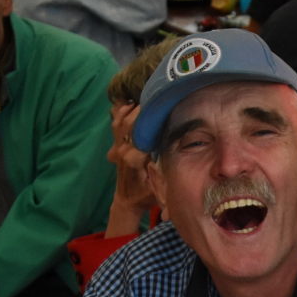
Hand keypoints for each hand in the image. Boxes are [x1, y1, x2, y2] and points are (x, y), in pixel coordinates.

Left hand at [105, 102, 154, 237]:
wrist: (126, 201)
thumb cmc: (146, 196)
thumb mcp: (160, 189)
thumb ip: (166, 173)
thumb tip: (181, 155)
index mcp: (134, 160)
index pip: (143, 134)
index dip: (154, 119)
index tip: (167, 107)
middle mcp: (122, 150)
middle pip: (131, 122)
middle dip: (144, 108)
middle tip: (160, 96)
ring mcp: (116, 146)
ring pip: (120, 119)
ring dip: (132, 106)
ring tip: (148, 95)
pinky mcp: (115, 144)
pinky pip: (115, 122)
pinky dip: (121, 110)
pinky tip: (131, 101)